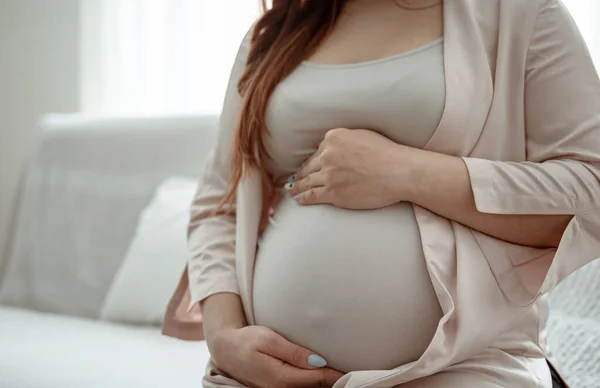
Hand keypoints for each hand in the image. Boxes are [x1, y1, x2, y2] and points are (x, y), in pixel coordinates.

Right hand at [210, 326, 343, 387]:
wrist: (226, 350)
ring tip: (345, 370)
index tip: (354, 367)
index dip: (337, 374)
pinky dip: (315, 382)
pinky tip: (326, 374)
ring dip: (326, 381)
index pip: (318, 378)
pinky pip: (303, 387)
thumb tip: (318, 361)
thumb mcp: (268, 339)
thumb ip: (293, 352)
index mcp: (281, 378)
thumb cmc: (246, 340)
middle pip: (317, 387)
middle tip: (356, 368)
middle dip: (336, 379)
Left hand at [286, 128, 419, 208]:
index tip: (310, 166)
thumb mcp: (362, 135)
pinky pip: (313, 195)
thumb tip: (334, 147)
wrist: (398, 172)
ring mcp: (329, 175)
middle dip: (302, 174)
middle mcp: (328, 155)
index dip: (314, 160)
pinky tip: (299, 199)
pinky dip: (304, 198)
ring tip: (293, 190)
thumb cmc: (387, 153)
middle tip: (295, 179)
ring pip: (308, 181)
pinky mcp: (334, 193)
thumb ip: (344, 140)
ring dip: (298, 186)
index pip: (319, 151)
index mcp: (334, 138)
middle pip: (310, 166)